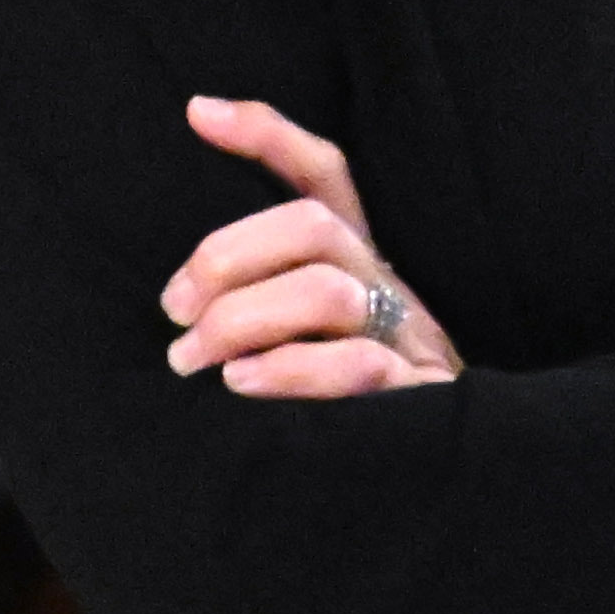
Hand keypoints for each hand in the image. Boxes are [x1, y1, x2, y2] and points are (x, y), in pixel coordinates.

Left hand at [160, 95, 457, 396]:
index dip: (266, 135)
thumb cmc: (345, 420)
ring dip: (244, 319)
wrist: (441, 501)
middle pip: (315, 226)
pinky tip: (241, 386)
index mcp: (360, 265)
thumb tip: (174, 275)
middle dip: (228, 256)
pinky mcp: (425, 399)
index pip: (325, 174)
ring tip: (192, 360)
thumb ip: (251, 305)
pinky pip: (361, 364)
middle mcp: (390, 288)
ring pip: (329, 290)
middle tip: (172, 310)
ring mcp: (414, 340)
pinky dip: (293, 370)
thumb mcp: (299, 351)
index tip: (195, 112)